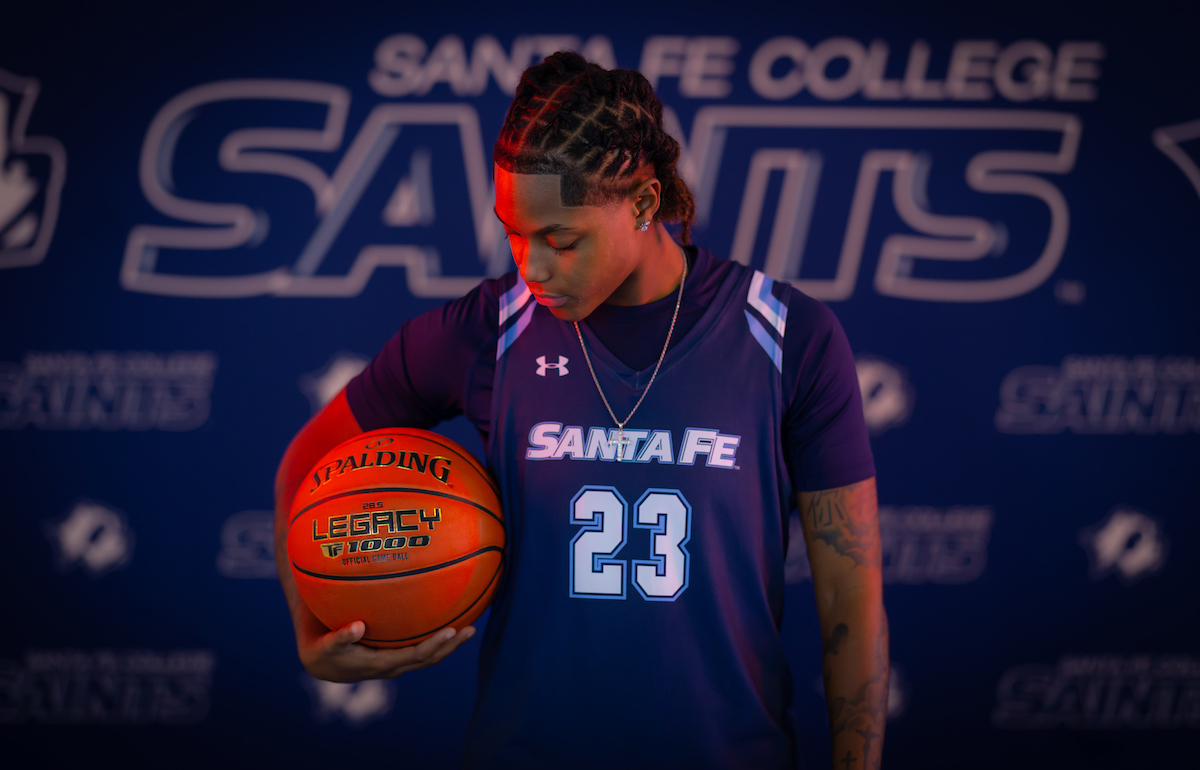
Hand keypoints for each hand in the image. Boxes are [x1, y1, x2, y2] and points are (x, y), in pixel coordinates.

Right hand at [294, 600, 475, 682]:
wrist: (321, 664)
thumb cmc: (323, 650)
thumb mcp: (325, 644)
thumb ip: (340, 637)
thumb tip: (357, 627)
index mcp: (380, 664)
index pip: (414, 656)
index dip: (434, 645)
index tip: (451, 630)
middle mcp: (393, 666)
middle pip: (429, 658)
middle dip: (451, 645)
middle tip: (471, 628)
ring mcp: (396, 662)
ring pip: (429, 656)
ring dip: (450, 644)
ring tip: (470, 626)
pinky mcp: (396, 656)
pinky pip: (422, 649)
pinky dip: (438, 639)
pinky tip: (450, 621)